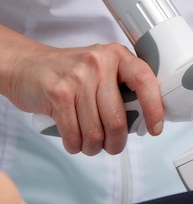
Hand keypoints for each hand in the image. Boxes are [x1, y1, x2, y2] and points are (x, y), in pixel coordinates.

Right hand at [6, 42, 162, 154]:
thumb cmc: (70, 73)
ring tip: (90, 144)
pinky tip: (75, 141)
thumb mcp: (103, 72)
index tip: (155, 128)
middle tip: (112, 146)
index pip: (146, 81)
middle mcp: (98, 63)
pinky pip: (74, 134)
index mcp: (117, 56)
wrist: (27, 65)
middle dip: (116, 142)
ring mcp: (76, 77)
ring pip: (95, 132)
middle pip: (117, 119)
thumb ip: (124, 90)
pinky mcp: (57, 93)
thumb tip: (145, 121)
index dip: (154, 109)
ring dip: (94, 147)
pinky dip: (76, 146)